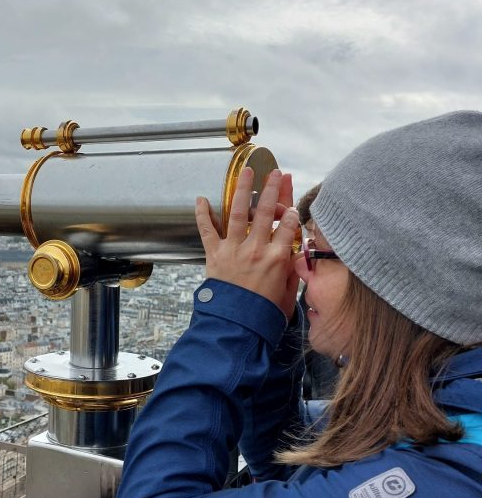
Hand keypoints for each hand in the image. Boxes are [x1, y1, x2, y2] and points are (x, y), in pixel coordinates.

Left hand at [195, 168, 299, 319]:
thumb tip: (295, 252)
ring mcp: (233, 249)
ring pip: (238, 212)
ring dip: (242, 189)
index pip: (288, 225)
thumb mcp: (288, 292)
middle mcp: (255, 249)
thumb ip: (292, 269)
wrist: (236, 325)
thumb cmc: (263, 313)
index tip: (292, 206)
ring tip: (245, 172)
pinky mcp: (215, 254)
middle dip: (271, 189)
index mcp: (276, 258)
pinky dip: (203, 214)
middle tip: (274, 174)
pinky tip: (201, 199)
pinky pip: (207, 230)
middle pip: (266, 211)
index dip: (292, 212)